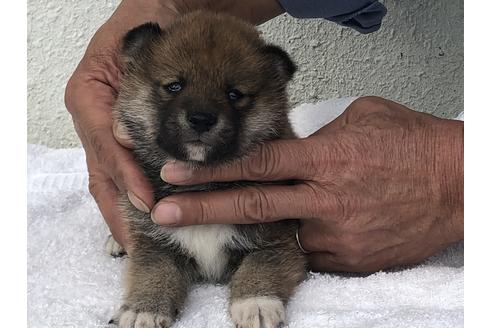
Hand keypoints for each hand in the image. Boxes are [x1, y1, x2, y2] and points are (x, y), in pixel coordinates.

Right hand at [63, 0, 283, 247]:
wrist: (162, 13)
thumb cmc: (147, 25)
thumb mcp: (135, 49)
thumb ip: (130, 91)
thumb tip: (125, 140)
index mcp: (89, 98)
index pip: (107, 148)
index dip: (126, 178)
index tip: (148, 203)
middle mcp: (93, 118)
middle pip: (102, 172)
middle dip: (118, 209)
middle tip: (135, 243)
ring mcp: (105, 128)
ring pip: (109, 177)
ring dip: (123, 209)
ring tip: (139, 240)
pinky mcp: (122, 133)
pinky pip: (123, 169)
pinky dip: (133, 193)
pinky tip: (147, 212)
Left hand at [154, 96, 463, 271]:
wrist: (458, 184)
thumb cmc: (412, 144)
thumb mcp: (361, 120)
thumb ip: (317, 135)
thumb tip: (289, 148)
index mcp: (325, 158)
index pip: (256, 163)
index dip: (213, 168)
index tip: (176, 172)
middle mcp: (325, 197)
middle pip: (252, 203)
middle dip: (202, 207)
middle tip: (164, 211)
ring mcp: (337, 233)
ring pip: (276, 233)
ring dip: (245, 232)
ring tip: (214, 231)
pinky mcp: (350, 259)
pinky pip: (306, 253)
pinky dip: (288, 244)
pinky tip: (277, 238)